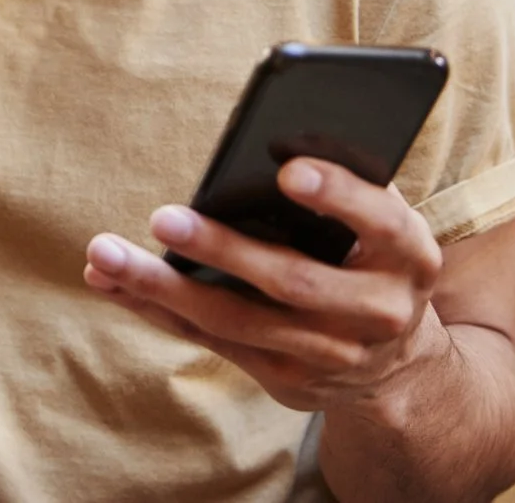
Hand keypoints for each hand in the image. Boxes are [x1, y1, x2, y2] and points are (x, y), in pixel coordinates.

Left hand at [82, 157, 447, 413]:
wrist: (400, 365)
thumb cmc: (373, 256)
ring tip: (104, 254)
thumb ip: (348, 181)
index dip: (338, 195)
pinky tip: (110, 281)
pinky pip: (212, 341)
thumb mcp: (383, 220)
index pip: (380, 221)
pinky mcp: (286, 380)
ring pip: (237, 321)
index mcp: (409, 255)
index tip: (287, 170)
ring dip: (163, 288)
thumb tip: (279, 134)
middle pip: (292, 280)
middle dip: (222, 249)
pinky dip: (156, 310)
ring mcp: (331, 355)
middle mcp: (378, 312)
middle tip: (161, 218)